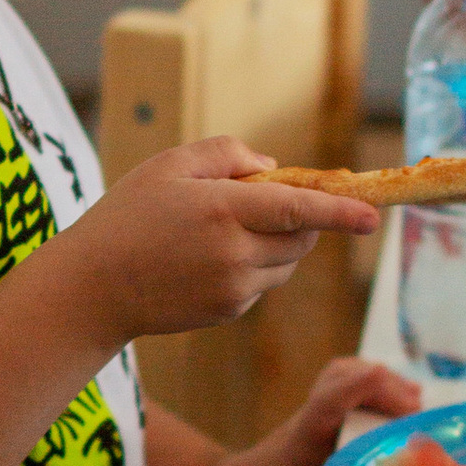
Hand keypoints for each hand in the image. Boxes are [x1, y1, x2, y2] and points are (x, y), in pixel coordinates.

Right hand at [61, 139, 376, 349]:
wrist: (92, 288)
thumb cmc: (126, 217)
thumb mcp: (168, 166)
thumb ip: (226, 154)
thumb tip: (275, 169)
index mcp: (221, 210)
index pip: (298, 209)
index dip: (339, 212)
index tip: (372, 216)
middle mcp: (234, 253)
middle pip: (301, 237)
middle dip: (300, 219)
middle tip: (263, 202)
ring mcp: (233, 288)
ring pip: (285, 263)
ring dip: (277, 243)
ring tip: (221, 231)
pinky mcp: (228, 311)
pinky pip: (261, 283)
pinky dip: (251, 266)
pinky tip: (206, 260)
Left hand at [183, 356, 424, 465]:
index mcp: (300, 443)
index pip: (327, 404)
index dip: (362, 390)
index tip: (404, 395)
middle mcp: (310, 422)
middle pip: (343, 378)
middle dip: (385, 387)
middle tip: (419, 413)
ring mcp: (316, 419)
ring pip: (348, 378)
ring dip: (384, 386)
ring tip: (417, 410)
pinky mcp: (323, 424)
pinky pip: (351, 394)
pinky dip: (378, 394)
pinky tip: (401, 415)